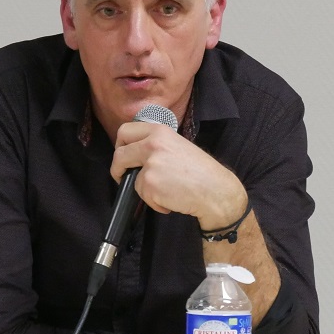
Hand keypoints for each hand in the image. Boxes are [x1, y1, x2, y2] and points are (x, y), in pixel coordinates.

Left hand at [111, 122, 247, 229]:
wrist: (215, 190)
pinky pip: (142, 195)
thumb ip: (156, 145)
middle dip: (118, 168)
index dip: (120, 145)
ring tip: (167, 190)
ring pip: (131, 179)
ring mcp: (150, 163)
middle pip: (119, 154)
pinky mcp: (150, 182)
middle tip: (124, 177)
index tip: (123, 156)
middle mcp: (152, 143)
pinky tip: (171, 198)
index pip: (124, 131)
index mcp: (159, 130)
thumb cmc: (200, 172)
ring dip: (144, 190)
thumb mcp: (177, 145)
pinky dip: (154, 202)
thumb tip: (134, 154)